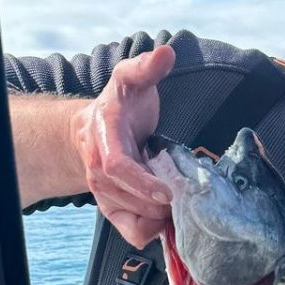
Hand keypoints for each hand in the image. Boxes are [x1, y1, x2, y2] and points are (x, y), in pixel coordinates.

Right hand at [70, 45, 175, 247]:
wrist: (94, 132)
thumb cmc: (120, 107)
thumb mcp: (131, 80)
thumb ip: (146, 68)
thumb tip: (165, 52)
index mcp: (103, 139)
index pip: (118, 167)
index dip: (143, 183)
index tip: (168, 191)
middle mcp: (98, 170)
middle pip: (131, 198)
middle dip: (161, 203)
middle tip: (190, 197)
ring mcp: (104, 193)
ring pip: (134, 217)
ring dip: (162, 216)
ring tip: (183, 203)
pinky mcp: (112, 210)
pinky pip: (132, 232)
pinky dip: (153, 231)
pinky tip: (168, 216)